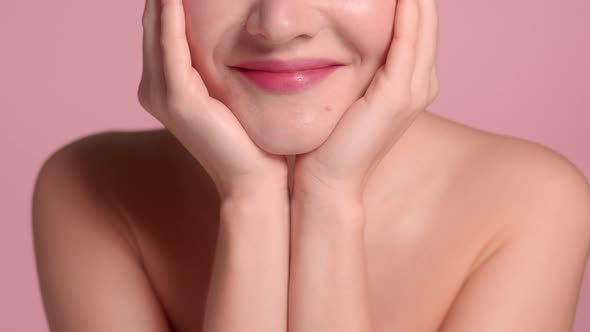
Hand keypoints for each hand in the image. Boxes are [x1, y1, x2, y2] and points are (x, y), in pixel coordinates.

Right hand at [137, 0, 287, 198]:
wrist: (257, 179)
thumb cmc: (253, 138)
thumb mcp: (233, 91)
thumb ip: (222, 64)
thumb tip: (243, 33)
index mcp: (168, 86)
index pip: (165, 29)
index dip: (173, 0)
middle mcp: (155, 88)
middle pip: (157, 23)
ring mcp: (160, 94)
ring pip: (159, 28)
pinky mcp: (176, 99)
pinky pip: (171, 43)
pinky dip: (172, 14)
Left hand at [291, 0, 438, 199]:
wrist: (326, 179)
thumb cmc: (330, 136)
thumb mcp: (349, 89)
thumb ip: (358, 63)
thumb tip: (337, 34)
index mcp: (411, 80)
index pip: (415, 24)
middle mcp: (421, 82)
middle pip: (425, 18)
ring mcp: (414, 89)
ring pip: (421, 24)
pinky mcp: (398, 95)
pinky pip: (406, 40)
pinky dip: (406, 11)